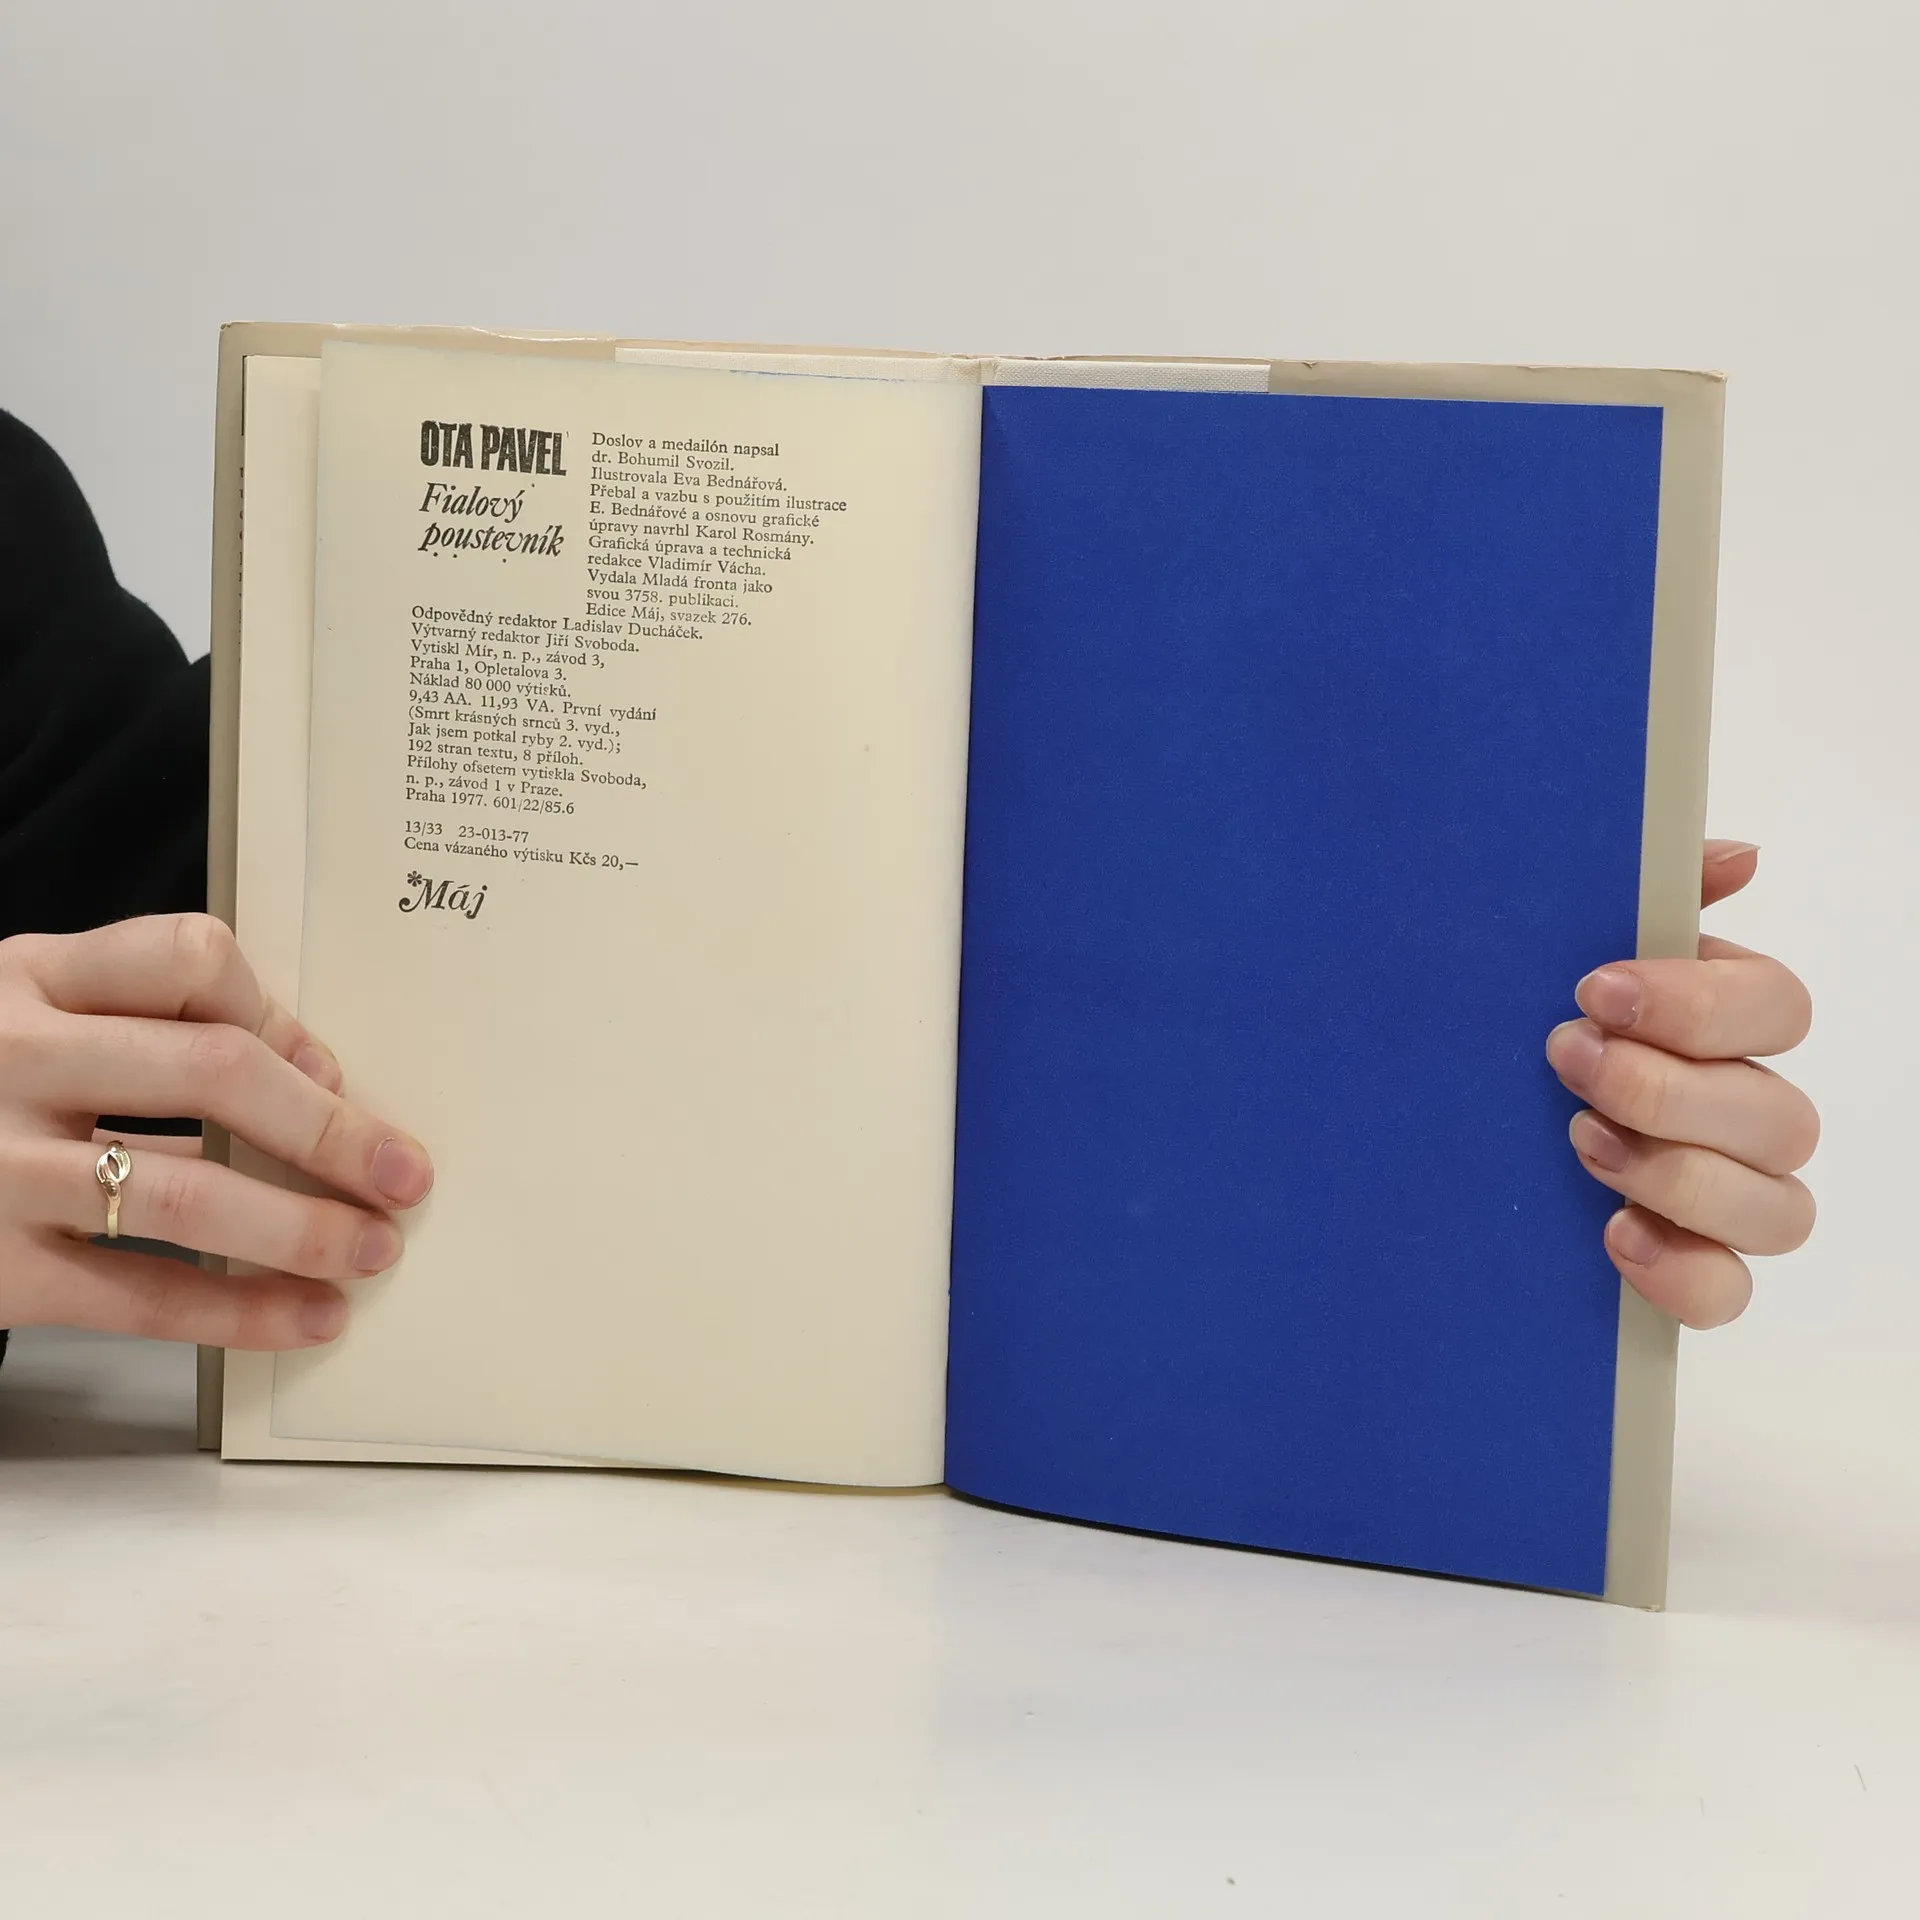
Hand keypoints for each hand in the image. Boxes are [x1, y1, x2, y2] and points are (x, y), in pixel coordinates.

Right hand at [0, 915, 431, 1348]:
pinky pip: (140, 1299)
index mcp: (27, 977)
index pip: (188, 956)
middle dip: (331, 1130)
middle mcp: (7, 1058)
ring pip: (186, 1196)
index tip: (332, 1071)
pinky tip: (309, 1319)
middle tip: (407, 1174)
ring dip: (302, 1230)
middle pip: (211, 1072)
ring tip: (374, 1251)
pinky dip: (242, 1314)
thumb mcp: (24, 1015)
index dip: (280, 1013)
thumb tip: (317, 1077)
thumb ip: (146, 1022)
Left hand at [1547, 841, 1814, 1328]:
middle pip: (1781, 1116)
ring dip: (1680, 1176)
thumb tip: (1738, 857)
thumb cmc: (1520, 1016)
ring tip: (1583, 1144)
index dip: (1700, 1004)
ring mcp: (1726, 1197)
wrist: (1434, 1111)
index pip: (1778, 1008)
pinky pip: (1730, 1292)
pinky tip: (1616, 1234)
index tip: (1595, 990)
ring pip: (1777, 1210)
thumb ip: (1648, 892)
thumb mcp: (1558, 942)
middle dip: (1669, 1091)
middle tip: (1567, 1061)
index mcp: (1724, 1023)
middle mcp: (1744, 1111)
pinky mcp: (1689, 1267)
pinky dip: (1683, 1272)